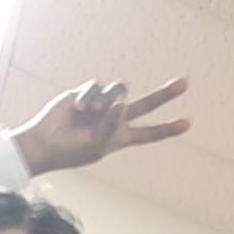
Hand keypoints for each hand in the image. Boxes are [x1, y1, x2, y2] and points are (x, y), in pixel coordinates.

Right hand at [11, 77, 190, 175]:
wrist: (46, 141)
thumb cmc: (73, 150)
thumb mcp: (97, 144)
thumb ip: (112, 125)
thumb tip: (121, 103)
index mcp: (121, 137)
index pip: (149, 133)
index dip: (167, 129)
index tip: (187, 123)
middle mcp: (116, 119)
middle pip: (146, 104)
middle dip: (165, 94)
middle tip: (185, 83)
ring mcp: (103, 105)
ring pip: (119, 91)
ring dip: (106, 101)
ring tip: (89, 113)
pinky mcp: (88, 93)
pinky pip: (97, 87)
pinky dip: (88, 98)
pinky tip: (77, 108)